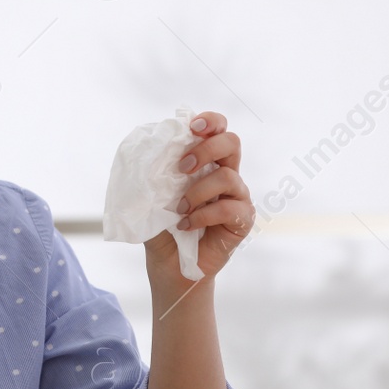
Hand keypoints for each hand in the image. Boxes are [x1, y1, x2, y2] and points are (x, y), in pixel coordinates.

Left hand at [143, 112, 253, 285]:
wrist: (170, 268)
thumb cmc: (161, 231)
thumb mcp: (149, 199)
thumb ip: (151, 176)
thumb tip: (145, 154)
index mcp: (205, 163)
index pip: (217, 129)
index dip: (210, 120)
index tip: (192, 126)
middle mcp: (225, 175)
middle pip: (232, 142)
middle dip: (206, 148)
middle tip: (182, 167)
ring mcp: (236, 197)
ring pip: (228, 176)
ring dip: (197, 191)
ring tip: (179, 209)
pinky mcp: (242, 220)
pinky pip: (229, 208)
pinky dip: (203, 215)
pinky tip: (187, 225)